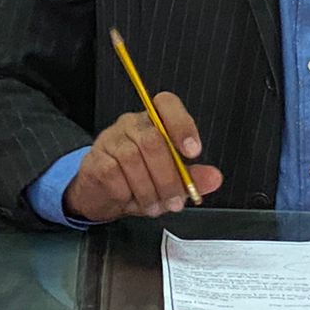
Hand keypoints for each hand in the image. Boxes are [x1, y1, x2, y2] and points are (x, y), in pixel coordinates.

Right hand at [62, 102, 222, 222]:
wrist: (101, 196)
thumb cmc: (138, 183)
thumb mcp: (170, 182)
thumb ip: (193, 178)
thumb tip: (214, 178)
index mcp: (153, 123)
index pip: (166, 104)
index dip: (181, 125)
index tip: (192, 152)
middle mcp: (131, 125)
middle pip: (152, 140)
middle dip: (168, 178)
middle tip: (174, 201)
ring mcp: (110, 139)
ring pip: (132, 158)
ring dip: (148, 190)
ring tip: (154, 205)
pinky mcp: (95, 158)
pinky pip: (113, 173)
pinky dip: (126, 192)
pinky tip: (130, 198)